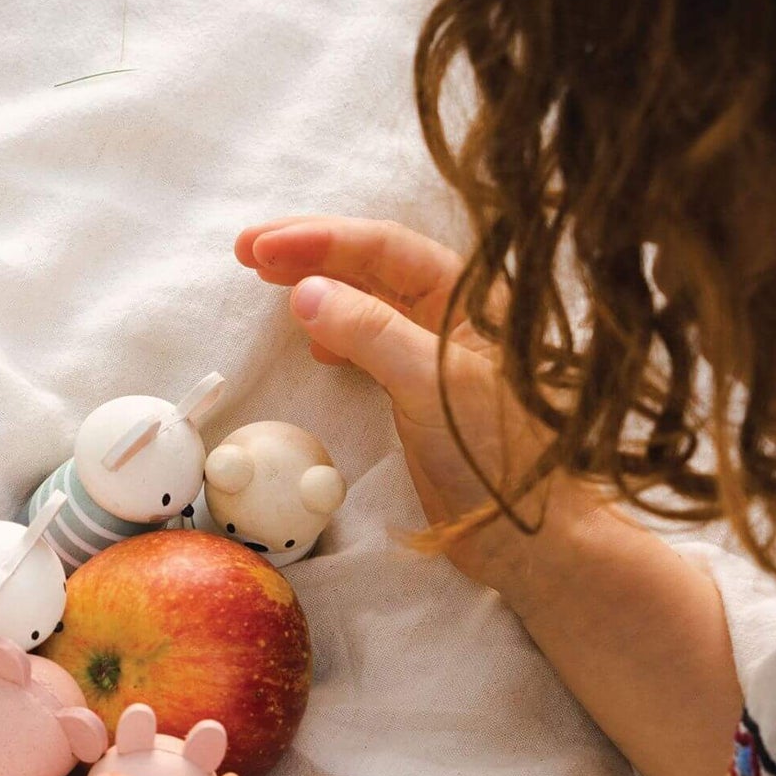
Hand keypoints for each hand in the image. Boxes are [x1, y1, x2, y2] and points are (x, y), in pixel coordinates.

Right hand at [234, 216, 601, 596]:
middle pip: (372, 266)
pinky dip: (335, 335)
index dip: (321, 239)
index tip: (264, 245)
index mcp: (469, 299)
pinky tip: (313, 341)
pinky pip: (369, 346)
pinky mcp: (420, 396)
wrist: (528, 535)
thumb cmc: (499, 456)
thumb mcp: (431, 383)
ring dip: (317, 289)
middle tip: (247, 251)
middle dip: (310, 254)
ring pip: (367, 304)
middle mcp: (454, 318)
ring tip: (266, 281)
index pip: (385, 248)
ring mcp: (434, 357)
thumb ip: (371, 332)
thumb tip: (306, 291)